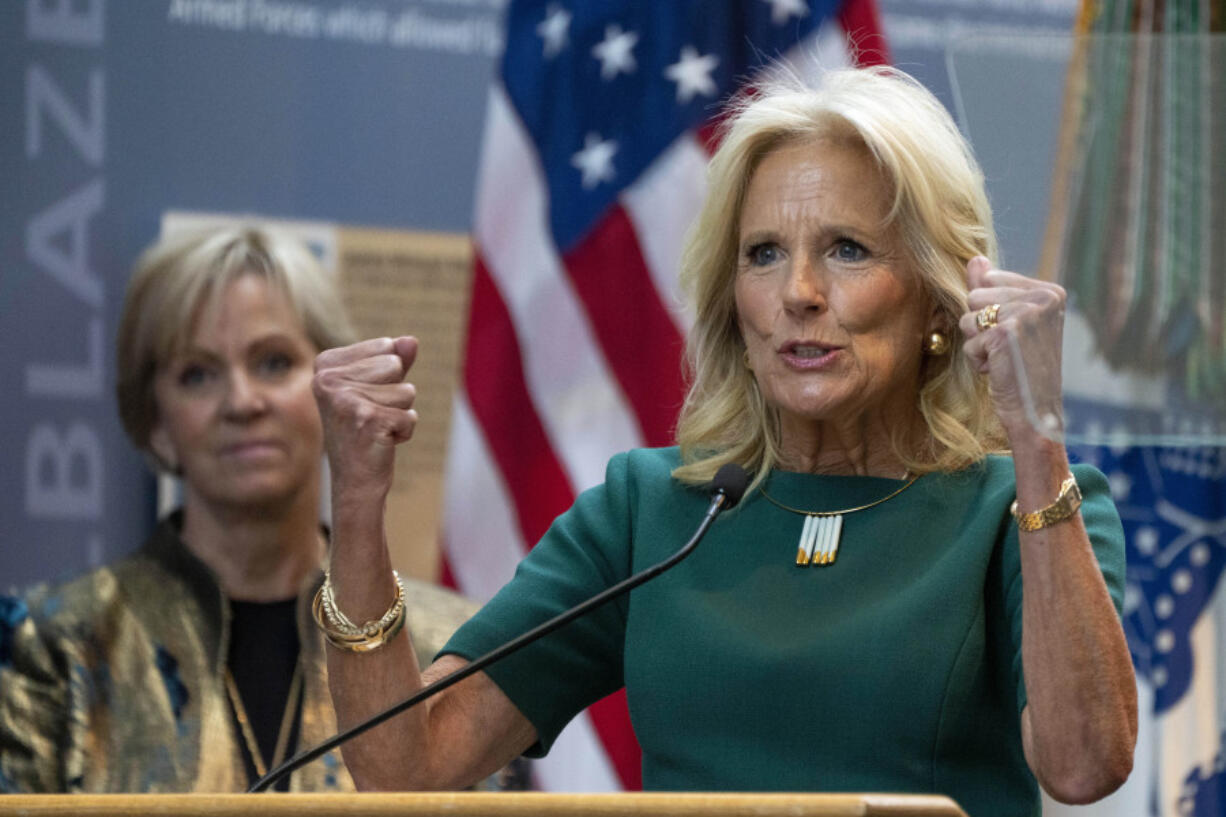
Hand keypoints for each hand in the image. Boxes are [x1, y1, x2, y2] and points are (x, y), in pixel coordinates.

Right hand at [313, 336, 418, 499]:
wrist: (355, 481)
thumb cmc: (366, 430)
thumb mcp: (378, 388)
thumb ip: (394, 361)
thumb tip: (411, 340)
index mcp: (325, 364)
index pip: (387, 346)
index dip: (387, 376)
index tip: (366, 399)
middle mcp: (328, 380)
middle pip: (396, 366)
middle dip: (395, 394)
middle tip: (372, 416)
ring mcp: (345, 400)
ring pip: (406, 391)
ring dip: (400, 413)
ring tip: (376, 428)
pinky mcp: (367, 420)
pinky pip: (411, 416)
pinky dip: (404, 431)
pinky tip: (382, 441)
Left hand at [959, 257, 1065, 440]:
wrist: (1037, 414)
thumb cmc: (1023, 369)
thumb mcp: (1012, 322)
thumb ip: (993, 288)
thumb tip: (976, 259)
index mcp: (1050, 291)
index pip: (990, 279)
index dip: (991, 312)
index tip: (1016, 336)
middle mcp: (1044, 298)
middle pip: (975, 296)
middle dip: (981, 326)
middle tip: (1009, 350)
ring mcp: (1026, 314)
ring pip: (968, 317)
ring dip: (978, 343)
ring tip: (1005, 359)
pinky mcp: (1006, 334)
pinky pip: (968, 342)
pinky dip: (977, 360)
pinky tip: (1001, 371)